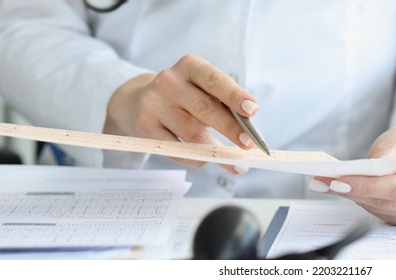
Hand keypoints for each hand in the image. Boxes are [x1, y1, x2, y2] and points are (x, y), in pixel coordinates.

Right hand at [104, 55, 257, 173]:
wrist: (143, 100)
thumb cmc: (187, 97)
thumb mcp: (204, 91)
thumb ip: (224, 105)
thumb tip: (246, 133)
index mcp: (190, 66)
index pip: (215, 80)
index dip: (234, 95)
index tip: (253, 109)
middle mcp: (169, 81)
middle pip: (205, 108)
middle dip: (231, 128)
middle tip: (249, 144)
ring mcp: (154, 104)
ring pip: (192, 134)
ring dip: (217, 152)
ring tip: (235, 161)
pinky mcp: (144, 126)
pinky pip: (177, 150)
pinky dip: (196, 158)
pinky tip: (207, 160)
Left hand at [310, 113, 395, 225]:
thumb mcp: (395, 139)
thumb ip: (379, 158)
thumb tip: (354, 176)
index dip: (368, 186)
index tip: (340, 180)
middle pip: (389, 202)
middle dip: (354, 191)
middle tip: (325, 181)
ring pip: (383, 210)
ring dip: (355, 197)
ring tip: (329, 184)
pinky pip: (383, 213)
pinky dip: (364, 201)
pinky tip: (348, 189)